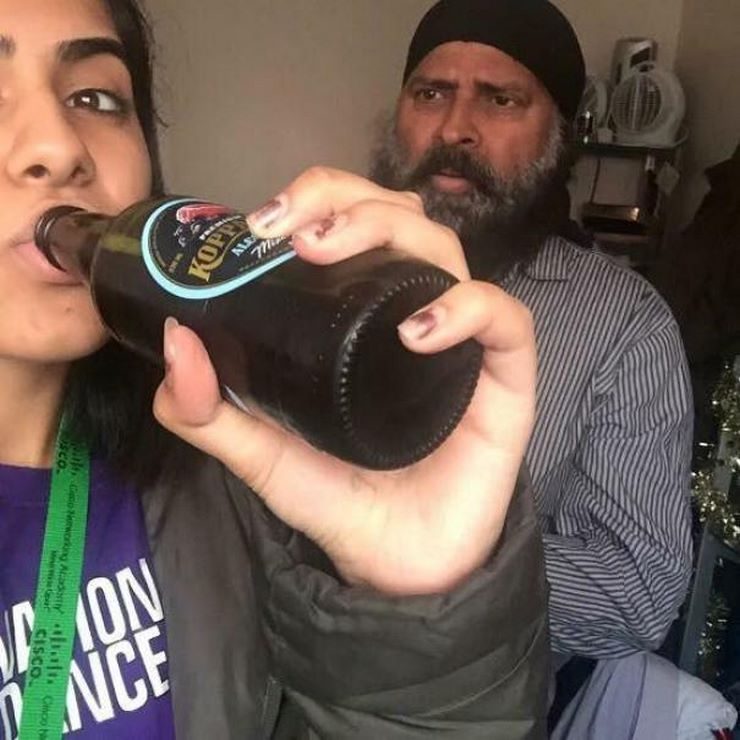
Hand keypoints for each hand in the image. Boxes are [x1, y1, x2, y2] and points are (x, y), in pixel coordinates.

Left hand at [153, 167, 535, 594]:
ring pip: (445, 250)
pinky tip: (418, 333)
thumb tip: (172, 341)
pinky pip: (504, 322)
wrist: (397, 563)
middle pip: (401, 217)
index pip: (353, 223)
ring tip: (332, 257)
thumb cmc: (339, 499)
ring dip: (391, 234)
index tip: (264, 222)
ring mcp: (463, 341)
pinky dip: (466, 310)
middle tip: (292, 233)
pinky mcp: (506, 377)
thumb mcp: (261, 452)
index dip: (315, 199)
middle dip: (346, 202)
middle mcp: (414, 312)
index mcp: (362, 315)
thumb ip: (208, 410)